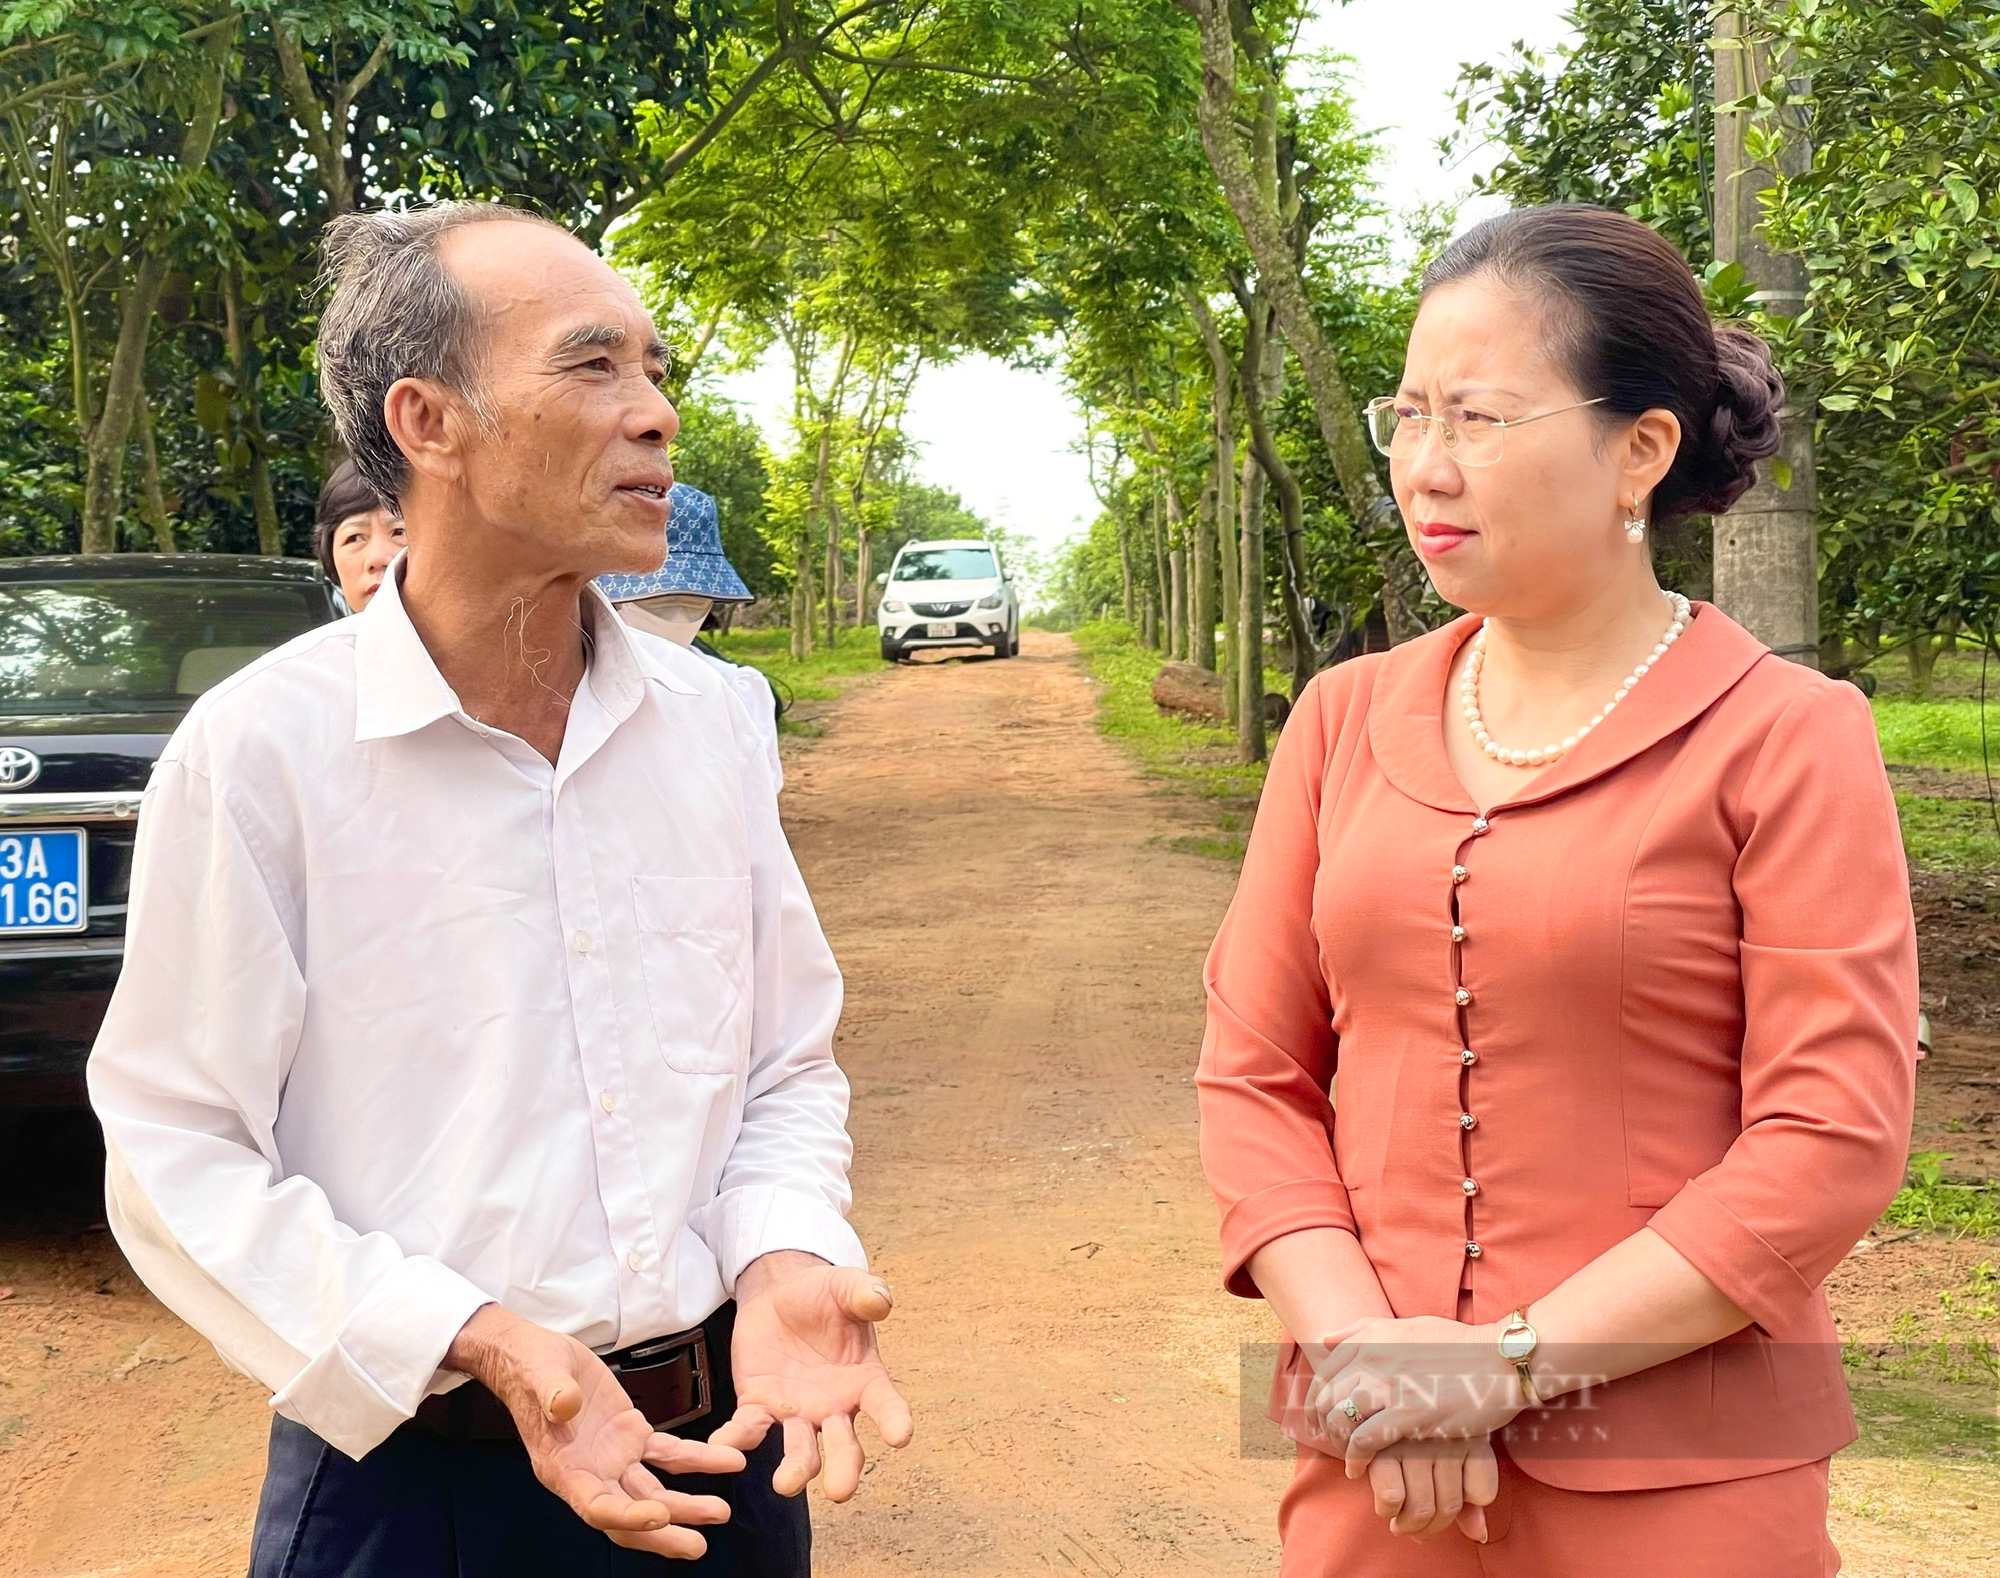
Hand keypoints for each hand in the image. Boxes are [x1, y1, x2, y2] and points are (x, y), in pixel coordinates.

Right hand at [446, 1304, 752, 1558]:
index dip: (627, 1517)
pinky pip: (668, 1455)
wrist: (535, 1357)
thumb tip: (565, 1404)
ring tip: (719, 1511)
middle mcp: (591, 1472)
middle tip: (696, 1543)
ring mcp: (613, 1458)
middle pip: (630, 1514)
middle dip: (663, 1533)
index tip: (658, 1515)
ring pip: (653, 1492)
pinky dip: (697, 1461)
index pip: (597, 1506)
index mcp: (563, 1468)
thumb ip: (552, 1392)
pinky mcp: (631, 1436)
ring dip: (686, 1505)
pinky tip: (724, 1463)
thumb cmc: (530, 1369)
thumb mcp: (540, 1373)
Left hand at [732, 1251, 913, 1500]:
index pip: (887, 1406)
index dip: (895, 1421)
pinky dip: (735, 1440)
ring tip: (785, 1483)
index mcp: (865, 1380)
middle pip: (845, 1446)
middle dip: (844, 1469)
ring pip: (800, 1450)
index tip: (900, 1436)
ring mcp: (796, 1413)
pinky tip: (721, 1446)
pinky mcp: (759, 1407)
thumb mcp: (845, 1286)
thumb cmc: (823, 1295)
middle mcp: (834, 1407)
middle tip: (840, 1490)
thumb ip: (864, 1292)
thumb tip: (880, 1300)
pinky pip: (748, 1430)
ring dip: (795, 1470)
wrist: (780, 1295)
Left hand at [1305, 1316, 1524, 1469]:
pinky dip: (1355, 1458)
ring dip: (1337, 1442)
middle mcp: (1374, 1357)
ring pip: (1340, 1418)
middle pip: (1326, 1395)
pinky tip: (1359, 1468)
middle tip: (1327, 1440)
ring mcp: (1389, 1385)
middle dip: (1320, 1422)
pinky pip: (1364, 1440)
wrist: (1500, 1360)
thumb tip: (1326, 1338)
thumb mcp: (1409, 1325)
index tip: (1320, 1416)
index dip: (1317, 1397)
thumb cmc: (1459, 1345)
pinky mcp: (1408, 1414)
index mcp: (1372, 1336)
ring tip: (1345, 1456)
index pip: (1325, 1370)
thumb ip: (1365, 1329)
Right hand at [1362, 1435, 1499, 1543]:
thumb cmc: (1418, 1429)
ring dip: (1406, 1524)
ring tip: (1396, 1520)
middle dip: (1428, 1528)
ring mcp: (1415, 1442)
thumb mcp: (1454, 1451)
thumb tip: (1481, 1537)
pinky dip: (1386, 1508)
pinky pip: (1392, 1497)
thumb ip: (1469, 1493)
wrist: (1371, 1395)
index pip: (1481, 1494)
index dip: (1462, 1509)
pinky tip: (1382, 1503)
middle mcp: (1447, 1437)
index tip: (1439, 1508)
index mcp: (1471, 1435)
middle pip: (1449, 1506)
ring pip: (1422, 1507)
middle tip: (1412, 1530)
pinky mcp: (1381, 1445)